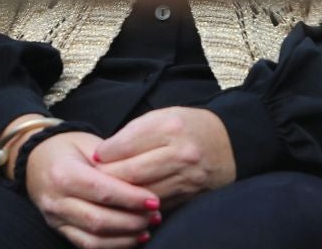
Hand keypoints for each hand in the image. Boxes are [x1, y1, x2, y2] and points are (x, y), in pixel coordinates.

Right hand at [24, 132, 158, 248]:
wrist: (36, 158)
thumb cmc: (67, 147)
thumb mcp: (89, 143)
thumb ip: (113, 162)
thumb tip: (143, 180)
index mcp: (63, 172)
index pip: (101, 190)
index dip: (130, 198)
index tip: (153, 200)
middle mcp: (56, 199)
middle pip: (98, 219)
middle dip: (132, 220)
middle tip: (155, 215)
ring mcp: (55, 217)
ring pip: (93, 238)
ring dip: (125, 236)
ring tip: (148, 227)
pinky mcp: (59, 229)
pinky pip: (87, 245)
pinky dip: (113, 245)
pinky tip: (133, 238)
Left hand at [93, 107, 235, 209]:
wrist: (229, 144)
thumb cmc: (189, 127)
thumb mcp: (162, 116)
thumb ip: (133, 133)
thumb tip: (102, 154)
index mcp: (170, 127)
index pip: (126, 144)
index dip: (104, 154)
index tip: (92, 158)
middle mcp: (180, 153)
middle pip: (131, 172)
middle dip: (107, 178)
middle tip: (92, 180)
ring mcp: (187, 178)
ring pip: (143, 193)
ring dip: (121, 195)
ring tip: (106, 192)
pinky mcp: (190, 196)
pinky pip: (157, 204)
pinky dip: (139, 205)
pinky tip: (128, 202)